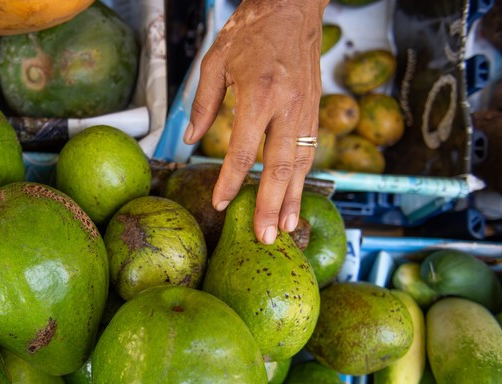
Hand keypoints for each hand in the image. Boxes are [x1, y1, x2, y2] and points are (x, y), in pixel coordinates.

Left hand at [185, 0, 326, 243]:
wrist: (292, 7)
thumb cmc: (251, 30)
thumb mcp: (216, 61)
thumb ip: (203, 103)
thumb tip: (193, 139)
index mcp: (260, 94)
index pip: (244, 150)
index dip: (231, 180)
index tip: (220, 202)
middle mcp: (288, 105)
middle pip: (280, 166)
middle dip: (271, 204)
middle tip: (265, 236)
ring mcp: (306, 108)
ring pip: (301, 162)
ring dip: (293, 198)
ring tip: (285, 227)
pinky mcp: (315, 108)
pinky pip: (309, 149)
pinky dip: (302, 177)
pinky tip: (295, 197)